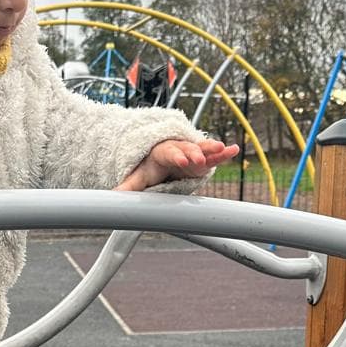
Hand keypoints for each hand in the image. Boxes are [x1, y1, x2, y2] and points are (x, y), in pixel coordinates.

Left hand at [115, 138, 238, 192]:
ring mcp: (192, 153)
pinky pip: (214, 155)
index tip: (181, 161)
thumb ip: (128, 188)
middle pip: (187, 149)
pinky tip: (234, 149)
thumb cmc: (150, 167)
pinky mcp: (203, 158)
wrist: (160, 157)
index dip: (175, 156)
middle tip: (199, 158)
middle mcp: (179, 149)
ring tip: (223, 147)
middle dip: (193, 153)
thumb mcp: (139, 177)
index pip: (169, 153)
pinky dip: (223, 153)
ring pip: (202, 149)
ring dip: (212, 149)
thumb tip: (112, 199)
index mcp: (163, 152)